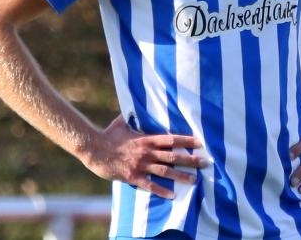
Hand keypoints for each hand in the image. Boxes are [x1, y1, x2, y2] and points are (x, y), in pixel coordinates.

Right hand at [84, 115, 206, 198]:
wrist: (94, 149)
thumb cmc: (108, 134)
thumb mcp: (122, 122)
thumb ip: (133, 116)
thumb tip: (136, 105)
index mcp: (146, 138)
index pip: (171, 139)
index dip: (186, 141)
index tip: (200, 142)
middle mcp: (147, 152)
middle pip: (173, 156)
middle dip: (190, 159)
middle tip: (205, 162)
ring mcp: (141, 165)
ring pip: (165, 171)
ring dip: (181, 176)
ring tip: (195, 180)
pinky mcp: (133, 176)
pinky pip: (150, 185)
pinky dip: (161, 190)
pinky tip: (172, 195)